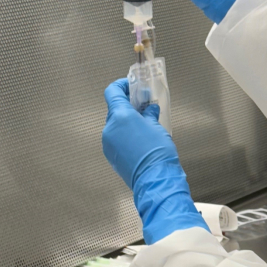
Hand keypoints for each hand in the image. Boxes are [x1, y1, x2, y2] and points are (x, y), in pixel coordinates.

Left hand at [102, 79, 208, 243]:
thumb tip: (149, 109)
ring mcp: (108, 144)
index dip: (121, 86)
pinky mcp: (111, 156)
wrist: (155, 180)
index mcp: (120, 117)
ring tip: (144, 126)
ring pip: (115, 126)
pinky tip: (140, 141)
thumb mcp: (157, 127)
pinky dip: (125, 136)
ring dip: (127, 122)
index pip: (112, 92)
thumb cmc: (158, 153)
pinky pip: (116, 140)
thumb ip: (150, 115)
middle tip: (144, 106)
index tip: (132, 86)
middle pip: (114, 110)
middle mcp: (109, 128)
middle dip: (128, 106)